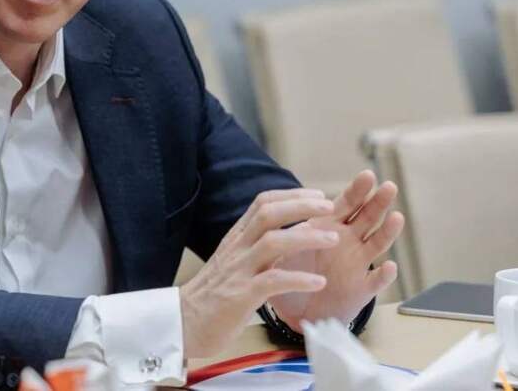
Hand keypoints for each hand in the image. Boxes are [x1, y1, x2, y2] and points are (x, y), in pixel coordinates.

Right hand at [179, 188, 339, 358]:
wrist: (183, 323)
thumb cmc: (213, 295)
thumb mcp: (234, 262)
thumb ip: (257, 246)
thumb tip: (291, 232)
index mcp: (236, 238)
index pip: (262, 203)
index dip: (291, 195)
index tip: (317, 196)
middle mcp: (237, 248)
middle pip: (269, 214)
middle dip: (301, 206)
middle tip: (330, 207)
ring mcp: (238, 270)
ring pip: (273, 242)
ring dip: (307, 237)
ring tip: (333, 240)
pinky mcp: (241, 295)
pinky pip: (273, 281)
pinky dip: (299, 279)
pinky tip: (319, 282)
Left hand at [268, 170, 404, 330]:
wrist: (296, 309)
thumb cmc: (291, 273)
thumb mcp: (285, 249)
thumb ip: (291, 236)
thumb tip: (291, 221)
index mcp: (328, 227)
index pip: (346, 204)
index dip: (357, 190)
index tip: (367, 175)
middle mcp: (348, 241)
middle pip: (368, 217)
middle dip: (379, 202)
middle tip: (389, 186)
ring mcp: (358, 264)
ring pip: (377, 244)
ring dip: (388, 231)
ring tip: (396, 217)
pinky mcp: (362, 289)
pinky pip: (376, 281)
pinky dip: (383, 275)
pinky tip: (389, 266)